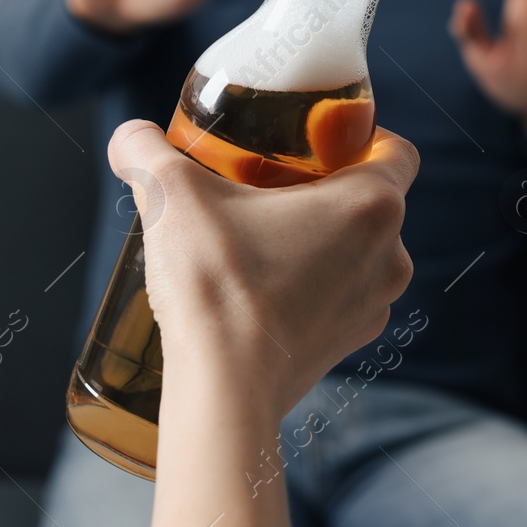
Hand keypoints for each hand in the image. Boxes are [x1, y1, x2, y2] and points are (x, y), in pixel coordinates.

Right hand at [110, 119, 417, 420]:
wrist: (223, 390)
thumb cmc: (216, 286)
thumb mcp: (172, 196)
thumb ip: (146, 152)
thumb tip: (130, 136)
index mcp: (371, 205)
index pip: (396, 149)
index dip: (361, 136)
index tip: (315, 142)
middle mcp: (390, 255)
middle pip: (372, 200)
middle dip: (326, 188)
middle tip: (270, 184)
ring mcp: (373, 305)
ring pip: (358, 251)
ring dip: (318, 240)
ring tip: (257, 238)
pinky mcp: (348, 343)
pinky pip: (340, 296)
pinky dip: (311, 285)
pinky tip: (259, 286)